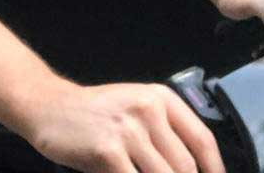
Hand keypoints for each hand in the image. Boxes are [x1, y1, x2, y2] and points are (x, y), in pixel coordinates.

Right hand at [19, 81, 224, 172]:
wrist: (49, 107)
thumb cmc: (94, 113)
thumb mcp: (135, 108)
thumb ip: (163, 133)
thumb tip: (191, 169)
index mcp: (161, 99)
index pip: (202, 140)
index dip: (214, 170)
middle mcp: (148, 110)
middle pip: (185, 166)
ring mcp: (128, 131)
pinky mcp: (108, 151)